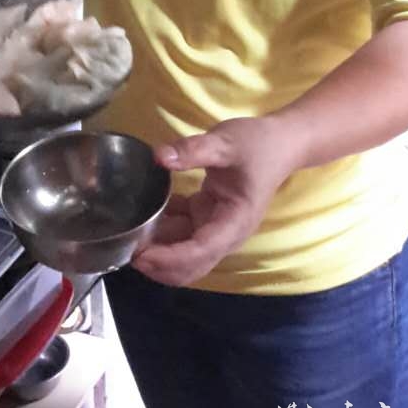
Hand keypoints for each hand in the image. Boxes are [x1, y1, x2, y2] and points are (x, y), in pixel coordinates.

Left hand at [133, 116, 298, 287]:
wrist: (280, 142)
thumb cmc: (257, 144)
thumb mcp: (225, 142)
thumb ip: (192, 150)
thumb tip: (158, 157)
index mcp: (234, 223)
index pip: (200, 251)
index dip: (169, 258)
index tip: (140, 255)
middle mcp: (225, 233)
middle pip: (191, 265)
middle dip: (160, 265)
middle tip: (127, 249)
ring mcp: (216, 226)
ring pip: (184, 252)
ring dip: (158, 248)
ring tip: (129, 232)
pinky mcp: (207, 216)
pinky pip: (182, 231)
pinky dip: (163, 228)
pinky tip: (144, 213)